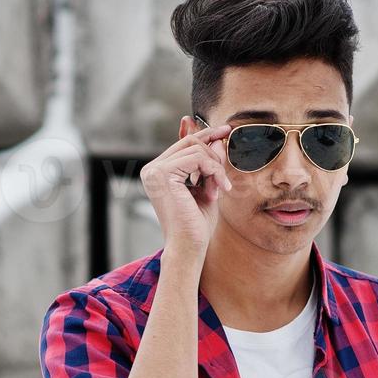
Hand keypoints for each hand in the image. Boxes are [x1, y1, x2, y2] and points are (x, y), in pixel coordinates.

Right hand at [139, 120, 232, 252]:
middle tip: (225, 177)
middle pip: (189, 142)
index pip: (183, 144)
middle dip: (213, 153)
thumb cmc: (196, 224)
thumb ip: (209, 164)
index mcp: (158, 172)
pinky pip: (196, 158)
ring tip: (219, 190)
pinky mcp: (162, 174)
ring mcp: (154, 170)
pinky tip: (216, 192)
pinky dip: (213, 171)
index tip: (224, 131)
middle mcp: (151, 169)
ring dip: (215, 168)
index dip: (204, 134)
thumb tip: (217, 139)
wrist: (189, 247)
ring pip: (195, 148)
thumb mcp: (206, 187)